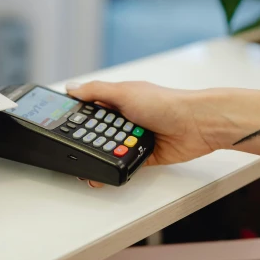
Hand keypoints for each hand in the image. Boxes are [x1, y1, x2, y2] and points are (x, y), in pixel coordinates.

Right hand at [66, 81, 229, 185]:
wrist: (196, 125)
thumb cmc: (166, 103)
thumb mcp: (124, 92)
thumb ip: (96, 91)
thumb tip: (71, 88)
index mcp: (119, 99)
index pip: (91, 108)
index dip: (78, 117)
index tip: (63, 126)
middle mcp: (126, 118)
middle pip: (99, 132)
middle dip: (89, 140)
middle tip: (77, 148)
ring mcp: (135, 137)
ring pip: (110, 150)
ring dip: (103, 155)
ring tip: (90, 163)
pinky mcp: (144, 155)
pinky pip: (125, 164)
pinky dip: (117, 168)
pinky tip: (107, 172)